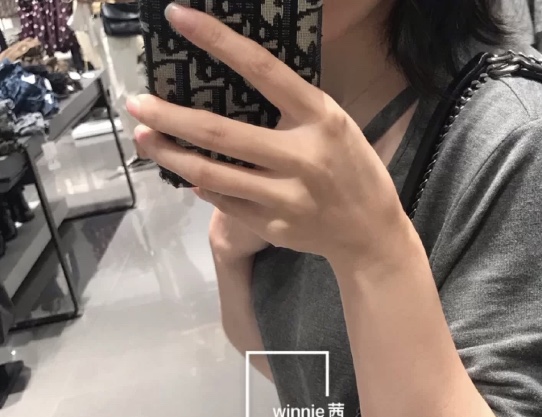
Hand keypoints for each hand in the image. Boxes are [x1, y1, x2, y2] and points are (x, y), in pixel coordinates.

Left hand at [126, 3, 408, 269]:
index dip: (218, 41)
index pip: (263, 70)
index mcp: (321, 119)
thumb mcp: (334, 126)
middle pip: (221, 134)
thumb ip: (292, 109)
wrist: (371, 234)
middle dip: (169, 117)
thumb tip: (229, 92)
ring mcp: (286, 197)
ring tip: (144, 139)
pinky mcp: (274, 227)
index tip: (178, 17)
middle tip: (135, 104)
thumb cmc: (353, 170)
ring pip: (212, 174)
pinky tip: (188, 174)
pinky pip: (225, 202)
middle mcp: (303, 157)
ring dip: (170, 155)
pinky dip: (202, 186)